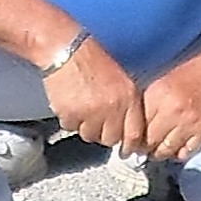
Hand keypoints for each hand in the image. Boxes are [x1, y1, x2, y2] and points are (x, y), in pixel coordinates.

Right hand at [43, 37, 146, 155]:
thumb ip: (127, 104)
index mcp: (129, 97)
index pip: (134, 133)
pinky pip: (72, 128)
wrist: (67, 50)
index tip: (126, 150)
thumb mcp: (121, 78)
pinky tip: (72, 103)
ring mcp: (92, 112)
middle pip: (111, 139)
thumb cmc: (93, 60)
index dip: (129, 145)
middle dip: (104, 133)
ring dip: (87, 127)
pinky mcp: (71, 114)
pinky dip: (70, 119)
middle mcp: (113, 107)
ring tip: (83, 107)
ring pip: (90, 136)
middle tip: (98, 120)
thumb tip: (128, 132)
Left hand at [140, 50, 200, 164]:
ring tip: (159, 149)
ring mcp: (189, 124)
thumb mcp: (163, 81)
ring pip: (166, 151)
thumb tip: (135, 126)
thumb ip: (149, 103)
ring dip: (160, 153)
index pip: (137, 126)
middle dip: (145, 147)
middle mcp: (172, 111)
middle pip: (150, 142)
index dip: (133, 136)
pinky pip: (185, 153)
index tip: (132, 141)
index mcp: (158, 96)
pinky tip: (176, 148)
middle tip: (144, 148)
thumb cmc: (193, 72)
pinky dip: (178, 153)